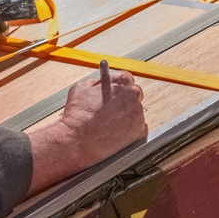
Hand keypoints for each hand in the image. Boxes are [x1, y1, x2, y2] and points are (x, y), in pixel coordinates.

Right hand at [26, 69, 145, 195]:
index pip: (126, 77)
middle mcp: (133, 95)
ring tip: (110, 120)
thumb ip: (96, 81)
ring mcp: (138, 113)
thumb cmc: (79, 114)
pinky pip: (137, 125)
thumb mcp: (82, 86)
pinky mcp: (139, 130)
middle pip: (133, 93)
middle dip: (123, 98)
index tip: (114, 89)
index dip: (117, 85)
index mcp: (121, 81)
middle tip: (111, 106)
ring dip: (126, 113)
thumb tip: (101, 82)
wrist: (79, 139)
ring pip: (135, 110)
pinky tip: (115, 128)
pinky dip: (128, 126)